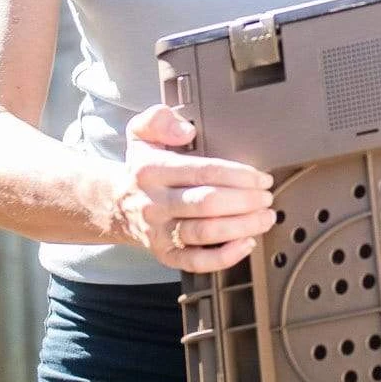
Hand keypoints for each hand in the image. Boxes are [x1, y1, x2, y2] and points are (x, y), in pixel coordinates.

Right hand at [115, 104, 275, 271]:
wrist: (114, 204)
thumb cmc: (141, 168)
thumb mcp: (141, 133)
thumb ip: (159, 119)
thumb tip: (186, 131)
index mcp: (151, 170)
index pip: (203, 171)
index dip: (238, 175)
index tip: (260, 177)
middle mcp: (154, 203)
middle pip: (208, 204)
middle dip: (246, 201)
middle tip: (266, 197)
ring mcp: (159, 232)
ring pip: (205, 233)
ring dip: (243, 226)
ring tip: (265, 217)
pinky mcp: (164, 254)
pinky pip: (196, 262)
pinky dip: (225, 256)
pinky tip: (246, 243)